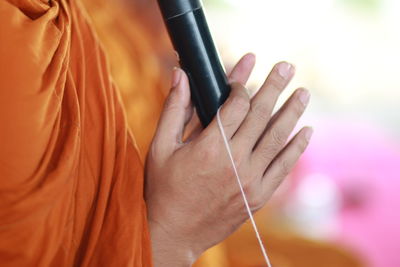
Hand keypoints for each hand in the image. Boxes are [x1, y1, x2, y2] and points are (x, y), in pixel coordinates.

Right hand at [145, 54, 312, 266]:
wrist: (174, 233)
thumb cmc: (163, 189)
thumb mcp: (161, 146)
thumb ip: (174, 108)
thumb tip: (181, 75)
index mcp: (209, 147)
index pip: (236, 105)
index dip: (241, 85)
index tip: (243, 76)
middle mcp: (235, 162)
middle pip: (261, 115)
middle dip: (275, 87)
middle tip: (287, 67)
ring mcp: (251, 181)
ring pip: (278, 138)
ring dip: (292, 112)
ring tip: (303, 93)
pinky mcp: (259, 196)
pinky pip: (284, 167)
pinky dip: (297, 148)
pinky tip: (306, 131)